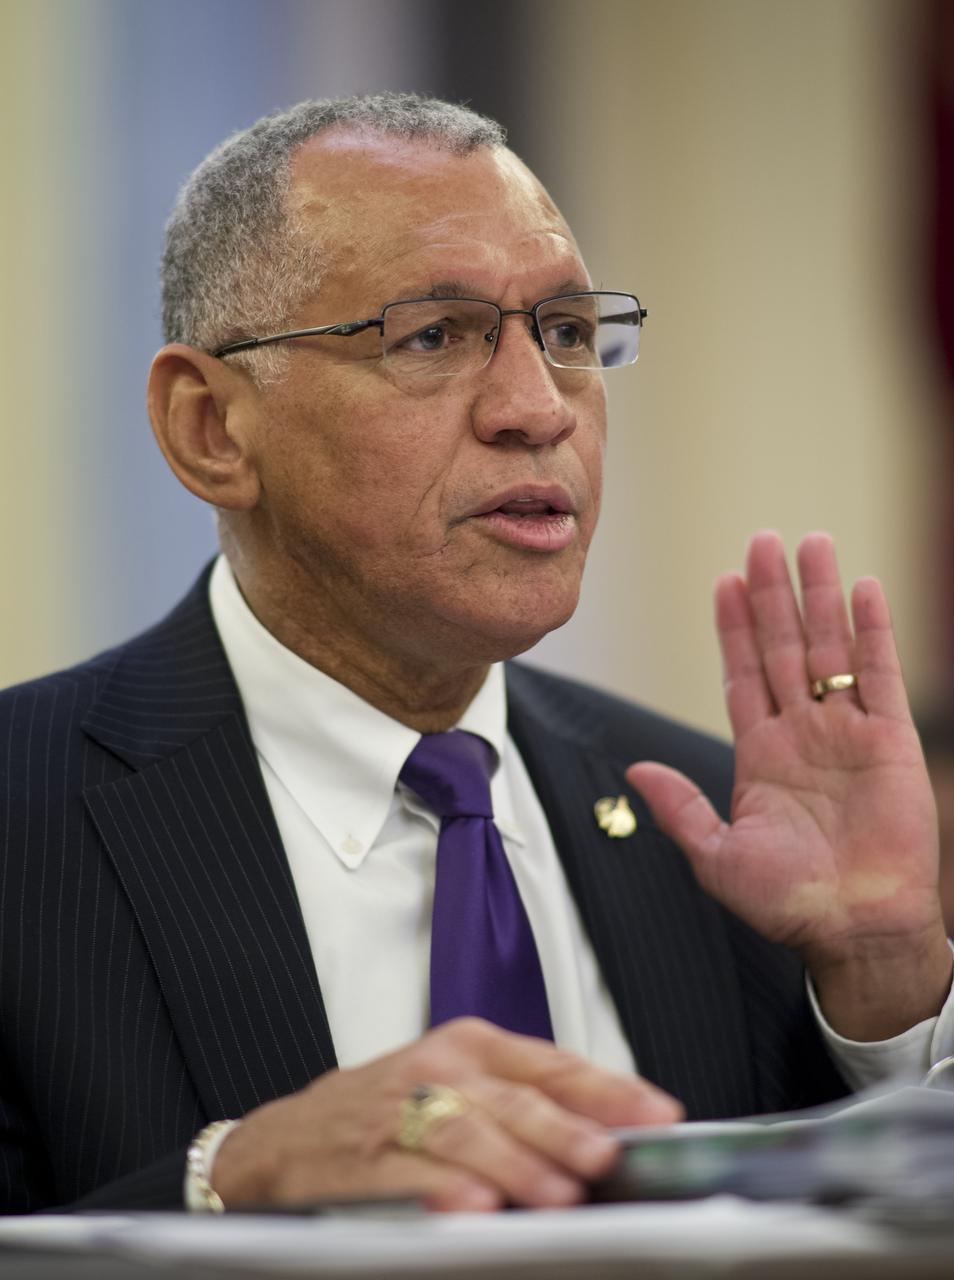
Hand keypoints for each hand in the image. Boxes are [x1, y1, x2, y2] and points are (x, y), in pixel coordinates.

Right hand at [211, 1017, 680, 1210]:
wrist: (289, 1136)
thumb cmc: (384, 1107)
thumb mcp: (456, 1082)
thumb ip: (523, 1100)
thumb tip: (605, 1130)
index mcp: (470, 1045)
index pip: (552, 1063)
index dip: (608, 1090)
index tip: (656, 1115)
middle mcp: (439, 1069)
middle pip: (514, 1099)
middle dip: (566, 1131)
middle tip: (606, 1157)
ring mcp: (399, 1112)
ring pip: (468, 1133)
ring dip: (517, 1165)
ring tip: (558, 1194)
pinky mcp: (363, 1158)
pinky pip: (410, 1173)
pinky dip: (444, 1190)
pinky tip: (475, 1208)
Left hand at [627, 531, 950, 1039]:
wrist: (856, 930)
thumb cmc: (787, 904)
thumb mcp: (717, 857)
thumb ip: (680, 808)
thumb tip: (633, 772)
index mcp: (760, 754)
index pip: (743, 674)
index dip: (734, 629)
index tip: (723, 582)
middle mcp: (802, 733)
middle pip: (783, 646)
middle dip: (772, 594)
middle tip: (762, 540)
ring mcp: (847, 732)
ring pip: (829, 648)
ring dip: (820, 596)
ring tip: (810, 544)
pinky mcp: (890, 741)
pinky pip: (882, 675)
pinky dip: (873, 632)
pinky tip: (863, 588)